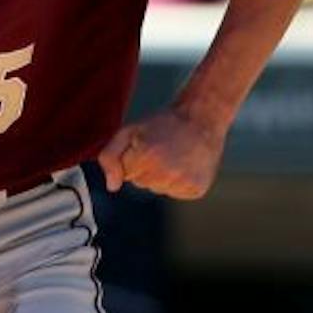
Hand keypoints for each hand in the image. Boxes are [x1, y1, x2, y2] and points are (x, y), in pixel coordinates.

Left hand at [96, 107, 226, 198]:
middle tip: (162, 148)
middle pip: (141, 183)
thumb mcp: (130, 131)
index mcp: (146, 155)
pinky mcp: (196, 189)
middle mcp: (165, 173)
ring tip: (175, 155)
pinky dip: (178, 181)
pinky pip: (175, 193)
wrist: (202, 119)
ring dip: (162, 176)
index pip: (126, 173)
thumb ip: (110, 157)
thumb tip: (112, 187)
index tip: (147, 144)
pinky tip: (185, 164)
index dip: (134, 157)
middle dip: (146, 168)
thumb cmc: (164, 123)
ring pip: (158, 189)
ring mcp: (182, 183)